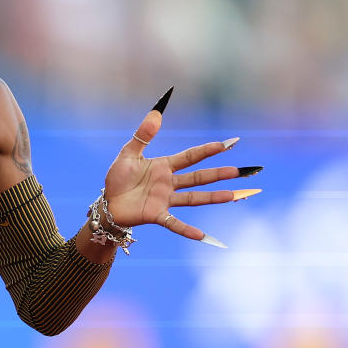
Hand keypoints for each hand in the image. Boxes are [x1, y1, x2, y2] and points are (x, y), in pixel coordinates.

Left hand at [102, 88, 261, 244]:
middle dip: (218, 174)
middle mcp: (169, 183)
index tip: (227, 144)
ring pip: (193, 198)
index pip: (190, 157)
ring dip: (213, 197)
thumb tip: (156, 112)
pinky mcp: (156, 215)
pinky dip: (186, 229)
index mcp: (164, 166)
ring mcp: (165, 200)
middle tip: (240, 171)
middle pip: (198, 177)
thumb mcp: (128, 153)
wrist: (107, 201)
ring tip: (234, 196)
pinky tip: (201, 235)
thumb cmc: (118, 177)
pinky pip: (174, 223)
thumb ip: (143, 135)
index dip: (207, 150)